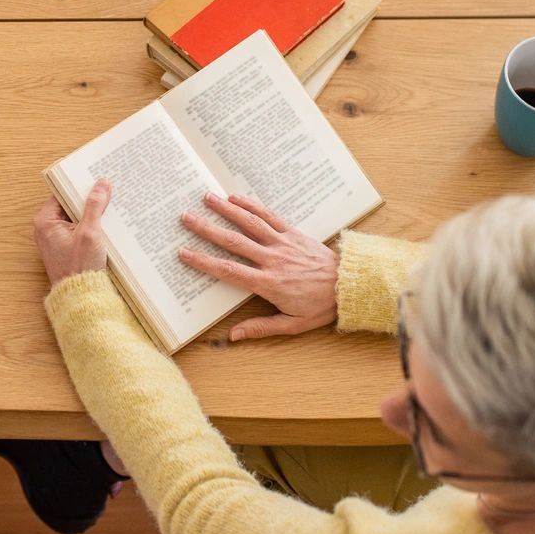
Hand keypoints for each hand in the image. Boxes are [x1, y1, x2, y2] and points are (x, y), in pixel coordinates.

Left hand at [33, 179, 110, 284]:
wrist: (81, 296)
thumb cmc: (80, 267)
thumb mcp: (90, 232)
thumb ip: (95, 206)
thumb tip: (101, 184)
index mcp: (45, 221)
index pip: (62, 193)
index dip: (78, 185)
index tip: (94, 178)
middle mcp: (46, 228)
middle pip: (69, 204)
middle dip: (87, 199)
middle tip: (106, 189)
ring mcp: (55, 239)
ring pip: (75, 217)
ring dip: (90, 213)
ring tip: (108, 205)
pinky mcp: (65, 247)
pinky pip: (78, 229)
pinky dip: (90, 225)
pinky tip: (105, 223)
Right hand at [176, 194, 338, 341]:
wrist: (350, 285)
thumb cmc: (321, 306)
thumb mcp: (292, 325)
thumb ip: (261, 328)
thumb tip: (233, 336)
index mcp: (269, 283)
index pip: (229, 271)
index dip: (204, 262)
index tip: (184, 253)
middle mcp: (273, 259)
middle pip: (234, 242)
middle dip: (207, 229)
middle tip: (186, 218)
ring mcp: (283, 244)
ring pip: (250, 223)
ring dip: (226, 210)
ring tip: (206, 198)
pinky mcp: (293, 234)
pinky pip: (270, 216)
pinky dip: (252, 206)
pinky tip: (237, 197)